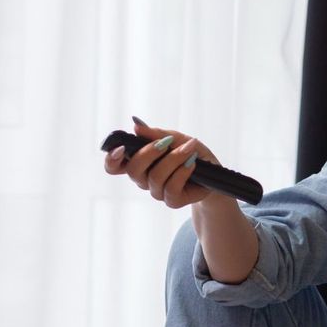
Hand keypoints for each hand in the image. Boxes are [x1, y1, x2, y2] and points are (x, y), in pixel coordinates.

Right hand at [103, 117, 220, 208]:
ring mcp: (157, 191)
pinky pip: (171, 188)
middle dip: (149, 153)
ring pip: (155, 177)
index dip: (111, 160)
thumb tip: (136, 126)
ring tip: (189, 149)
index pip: (114, 166)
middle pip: (133, 170)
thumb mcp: (177, 138)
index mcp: (140, 162)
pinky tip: (192, 163)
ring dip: (174, 159)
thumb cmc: (192, 153)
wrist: (214, 171)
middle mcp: (144, 178)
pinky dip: (183, 172)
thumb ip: (156, 134)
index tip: (120, 148)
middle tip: (166, 142)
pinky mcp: (172, 201)